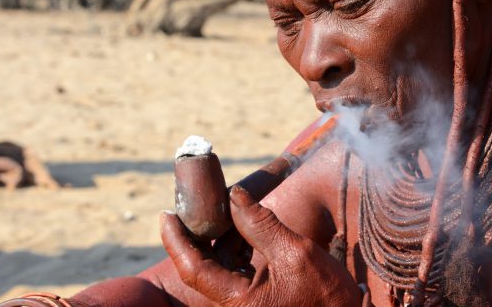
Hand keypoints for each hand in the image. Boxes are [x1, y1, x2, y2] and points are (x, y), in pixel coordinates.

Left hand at [160, 185, 361, 306]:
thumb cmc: (326, 297)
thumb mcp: (294, 253)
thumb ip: (260, 224)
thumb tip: (235, 196)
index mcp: (237, 302)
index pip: (193, 268)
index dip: (176, 240)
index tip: (166, 214)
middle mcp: (234, 306)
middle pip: (203, 265)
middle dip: (200, 233)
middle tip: (199, 204)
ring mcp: (243, 304)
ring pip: (219, 266)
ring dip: (221, 238)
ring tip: (228, 211)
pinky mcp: (254, 301)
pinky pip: (235, 271)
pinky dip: (237, 248)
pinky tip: (245, 230)